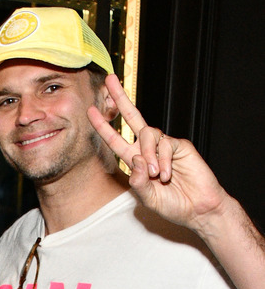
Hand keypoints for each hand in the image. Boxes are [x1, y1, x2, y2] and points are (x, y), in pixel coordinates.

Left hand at [86, 74, 229, 233]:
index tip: (90, 110)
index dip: (103, 125)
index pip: (116, 139)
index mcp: (136, 160)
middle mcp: (148, 149)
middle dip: (120, 98)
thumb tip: (136, 159)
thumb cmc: (173, 205)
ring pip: (148, 134)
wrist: (199, 209)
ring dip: (149, 155)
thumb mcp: (148, 198)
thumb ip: (138, 182)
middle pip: (132, 117)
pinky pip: (166, 144)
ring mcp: (164, 145)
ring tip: (157, 176)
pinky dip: (163, 161)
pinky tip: (167, 175)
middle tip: (109, 79)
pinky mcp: (180, 146)